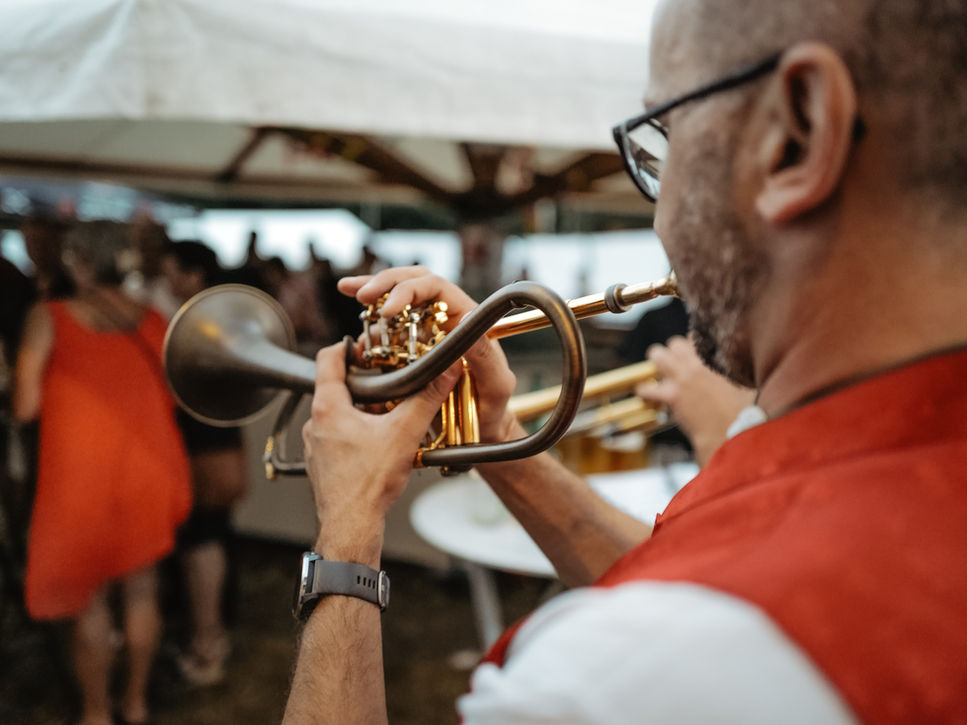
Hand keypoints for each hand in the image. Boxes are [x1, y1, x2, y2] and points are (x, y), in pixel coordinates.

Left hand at [302, 340, 461, 564]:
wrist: (352, 526)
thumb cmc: (367, 485)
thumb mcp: (405, 433)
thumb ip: (427, 397)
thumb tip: (446, 371)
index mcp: (328, 407)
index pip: (327, 359)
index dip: (347, 346)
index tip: (364, 344)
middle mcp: (316, 423)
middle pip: (337, 387)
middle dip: (366, 384)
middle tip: (390, 383)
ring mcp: (316, 445)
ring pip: (340, 415)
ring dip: (363, 411)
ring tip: (390, 416)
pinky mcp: (323, 463)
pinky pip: (339, 438)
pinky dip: (358, 434)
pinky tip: (381, 444)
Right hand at [338, 266, 518, 442]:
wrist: (478, 432)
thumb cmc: (493, 409)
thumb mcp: (497, 385)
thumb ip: (486, 355)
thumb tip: (466, 319)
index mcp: (465, 318)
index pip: (435, 287)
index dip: (408, 289)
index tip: (387, 309)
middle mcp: (444, 319)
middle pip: (411, 283)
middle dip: (382, 283)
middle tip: (358, 293)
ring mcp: (425, 333)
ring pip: (396, 303)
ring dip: (371, 302)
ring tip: (354, 310)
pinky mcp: (410, 351)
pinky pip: (387, 334)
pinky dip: (370, 335)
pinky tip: (360, 346)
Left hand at [636, 336, 755, 466]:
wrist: (735, 432)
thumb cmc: (746, 412)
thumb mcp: (748, 383)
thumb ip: (739, 371)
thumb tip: (744, 366)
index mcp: (717, 357)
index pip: (696, 338)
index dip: (692, 347)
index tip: (691, 356)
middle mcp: (698, 362)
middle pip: (675, 343)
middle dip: (673, 353)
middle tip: (674, 365)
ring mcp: (683, 377)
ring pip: (657, 354)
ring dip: (656, 363)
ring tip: (658, 372)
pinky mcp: (672, 396)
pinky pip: (647, 387)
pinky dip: (645, 391)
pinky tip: (646, 395)